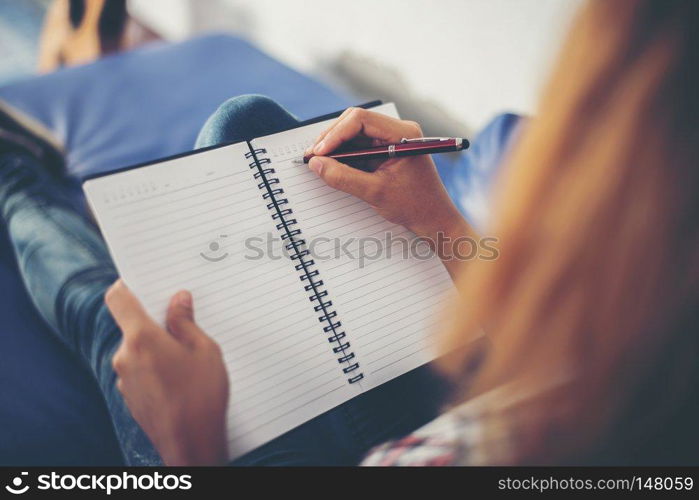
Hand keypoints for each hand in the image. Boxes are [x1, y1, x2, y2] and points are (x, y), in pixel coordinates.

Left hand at [105, 280, 228, 465]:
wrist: (191, 445)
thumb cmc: (201, 396)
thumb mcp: (204, 350)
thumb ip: (185, 322)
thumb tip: (178, 300)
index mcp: (141, 338)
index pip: (118, 298)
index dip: (129, 285)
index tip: (145, 282)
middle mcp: (125, 356)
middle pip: (132, 325)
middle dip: (157, 322)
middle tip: (185, 323)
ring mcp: (124, 380)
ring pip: (138, 350)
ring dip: (158, 347)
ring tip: (188, 357)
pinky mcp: (130, 397)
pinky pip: (140, 371)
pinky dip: (156, 367)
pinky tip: (181, 378)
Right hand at [306, 107, 467, 239]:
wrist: (434, 219)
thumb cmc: (415, 206)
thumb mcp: (375, 193)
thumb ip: (343, 177)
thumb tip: (316, 164)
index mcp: (403, 133)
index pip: (360, 119)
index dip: (335, 134)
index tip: (319, 153)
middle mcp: (398, 130)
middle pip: (355, 122)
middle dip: (332, 138)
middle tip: (313, 157)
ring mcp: (392, 139)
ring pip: (354, 133)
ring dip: (335, 146)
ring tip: (318, 161)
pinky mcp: (386, 150)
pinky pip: (359, 145)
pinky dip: (343, 154)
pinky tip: (331, 165)